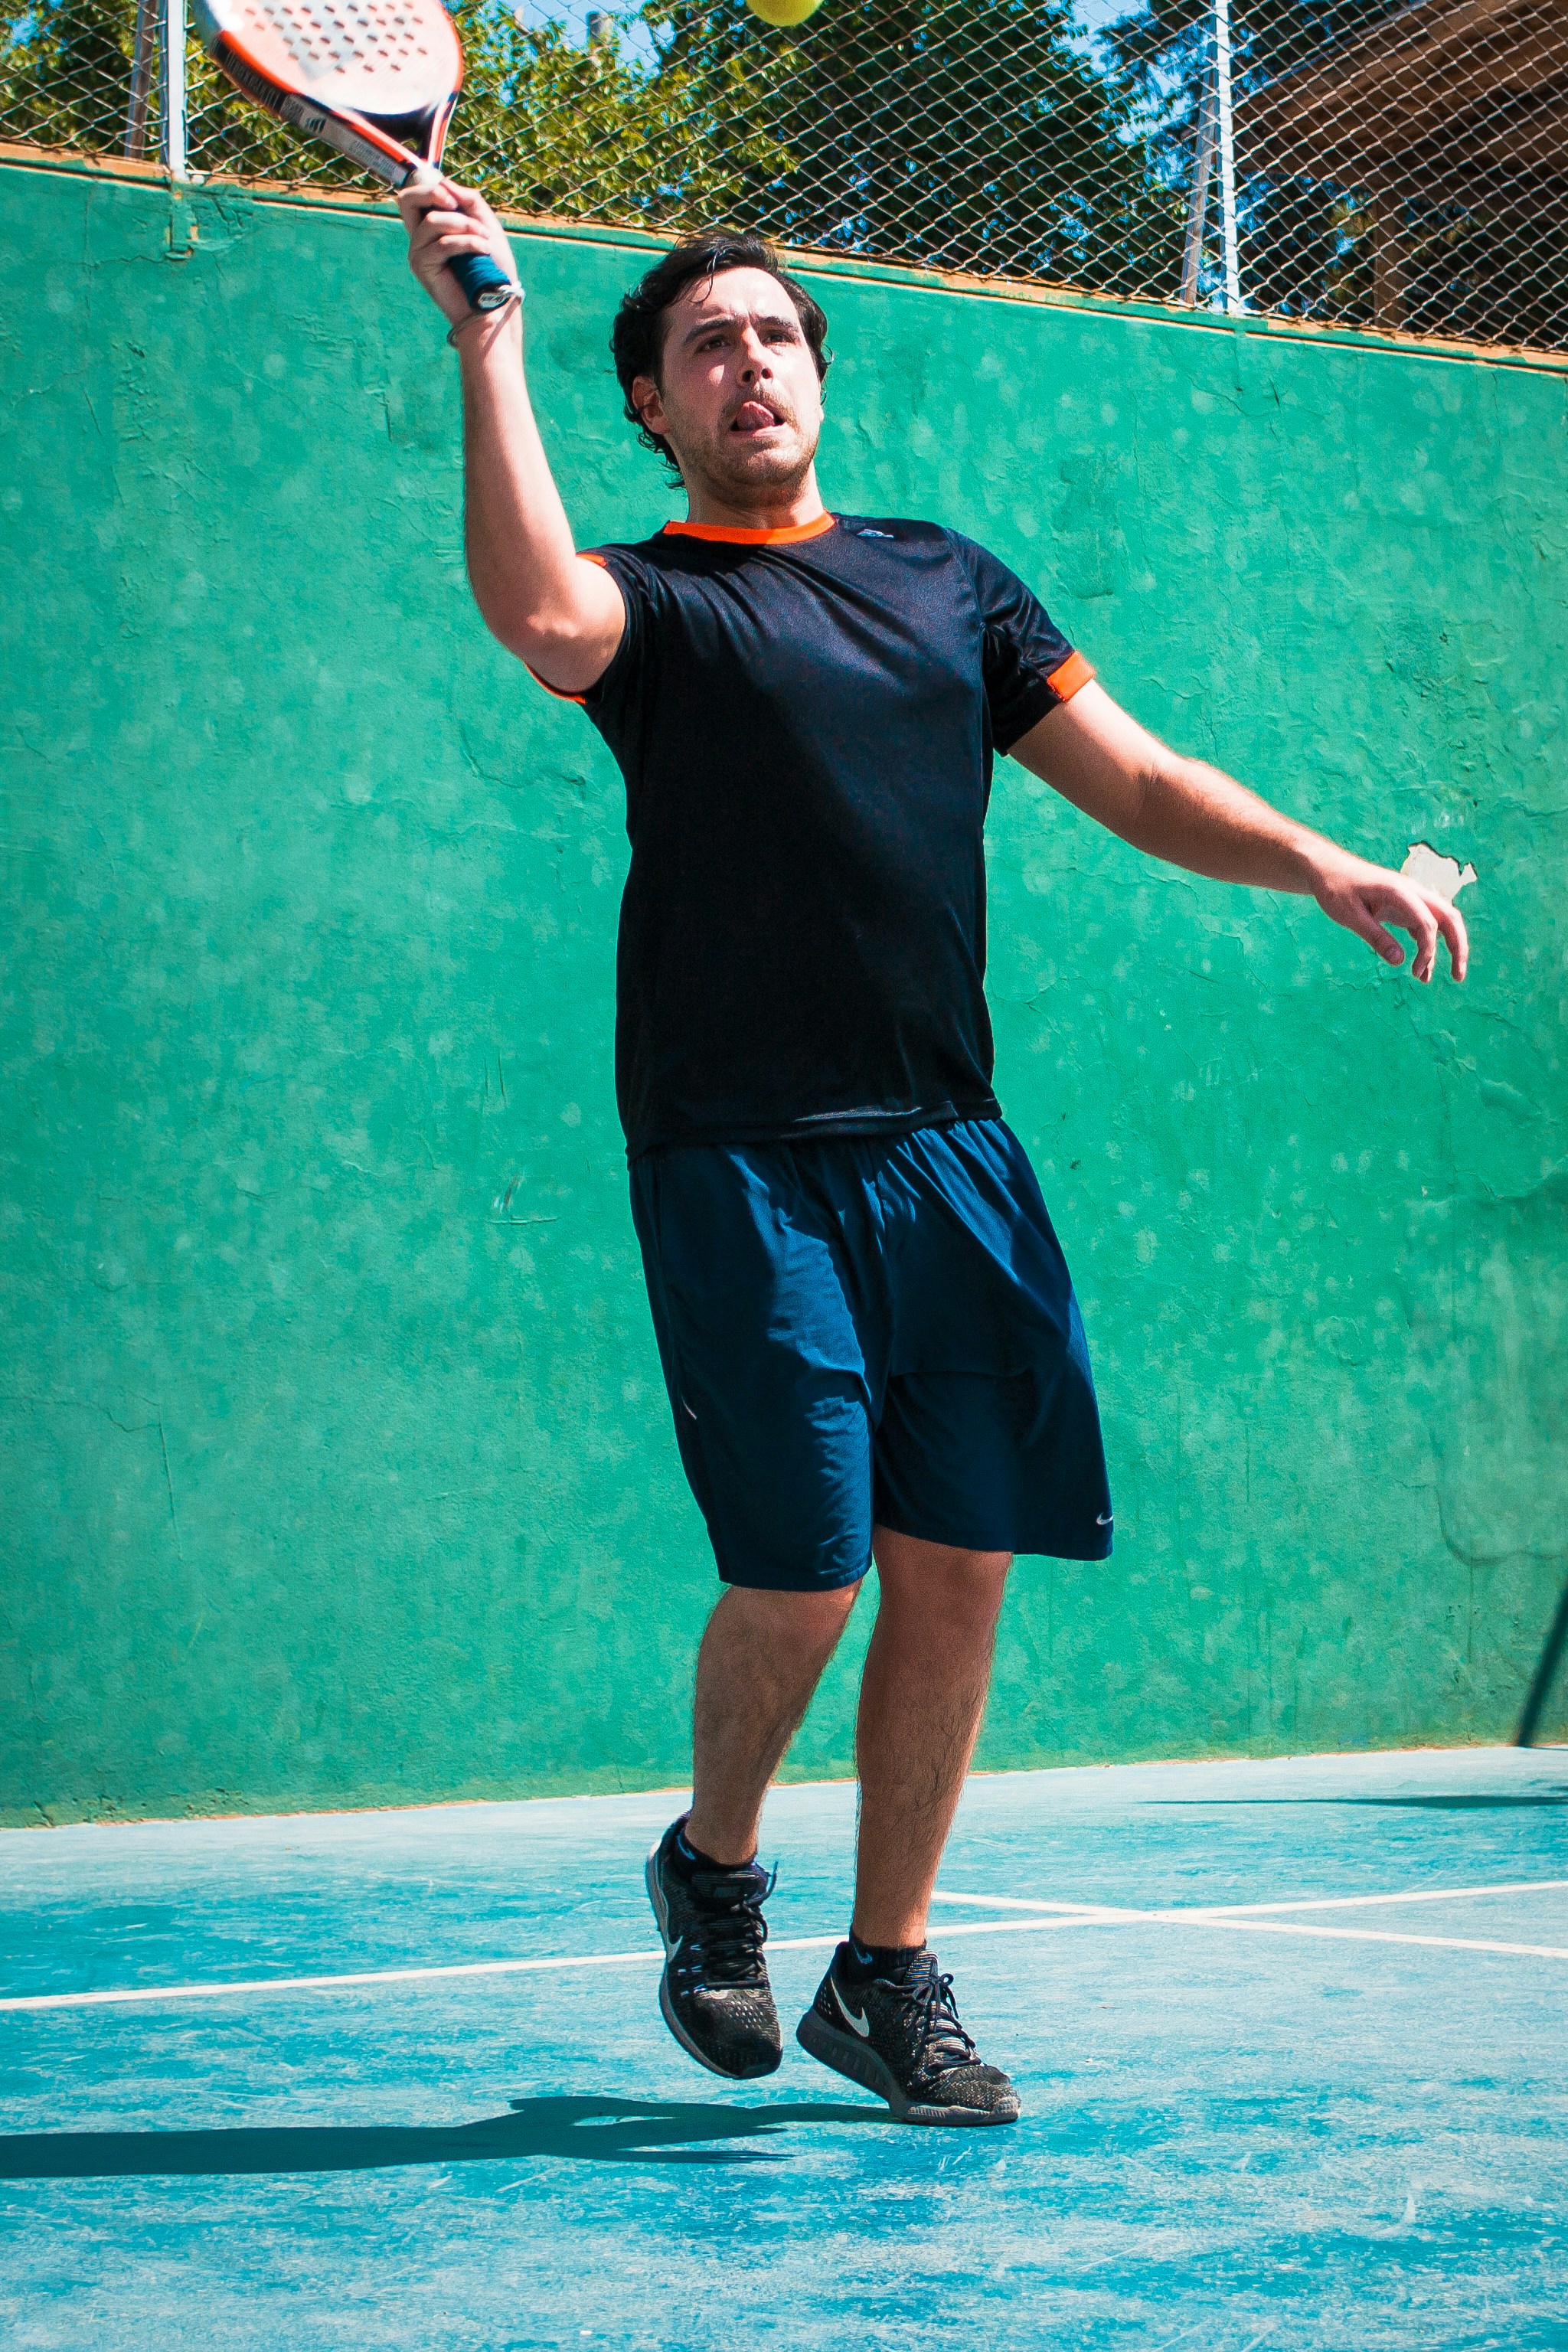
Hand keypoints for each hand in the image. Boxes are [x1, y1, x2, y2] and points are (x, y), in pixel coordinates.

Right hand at [397, 176, 516, 327]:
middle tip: (456, 205)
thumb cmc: (492, 267)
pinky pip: (442, 244)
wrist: (495, 303)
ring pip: (433, 221)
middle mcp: (420, 237)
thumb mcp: (485, 224)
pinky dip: (468, 243)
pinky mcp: (423, 268)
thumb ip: (468, 201)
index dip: (432, 188)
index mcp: (432, 225)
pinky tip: (484, 251)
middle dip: (433, 194)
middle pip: (406, 200)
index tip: (456, 200)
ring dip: (465, 226)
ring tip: (485, 240)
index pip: (415, 195)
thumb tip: (444, 184)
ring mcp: (418, 252)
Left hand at [1309, 850, 1468, 983]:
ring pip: (1441, 922)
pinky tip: (1422, 969)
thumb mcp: (1350, 915)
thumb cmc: (1336, 889)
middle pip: (1449, 918)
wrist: (1329, 870)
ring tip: (1452, 976)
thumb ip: (1375, 936)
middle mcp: (1412, 892)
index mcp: (1399, 891)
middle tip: (1458, 976)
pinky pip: (1424, 927)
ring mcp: (1410, 899)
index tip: (1414, 971)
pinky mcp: (1404, 907)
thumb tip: (1399, 961)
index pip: (1427, 922)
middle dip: (1458, 946)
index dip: (1427, 949)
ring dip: (1450, 947)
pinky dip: (1428, 946)